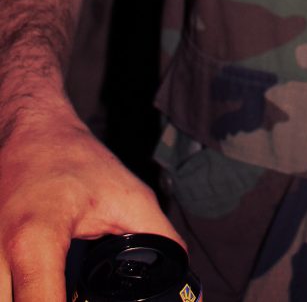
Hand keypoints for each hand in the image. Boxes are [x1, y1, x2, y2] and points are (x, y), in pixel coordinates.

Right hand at [0, 95, 182, 301]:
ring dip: (35, 298)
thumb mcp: (127, 195)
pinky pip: (1, 290)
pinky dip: (19, 291)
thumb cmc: (73, 158)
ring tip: (63, 287)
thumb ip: (160, 238)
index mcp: (34, 242)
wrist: (27, 130)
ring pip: (6, 300)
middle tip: (79, 294)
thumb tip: (180, 277)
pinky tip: (42, 286)